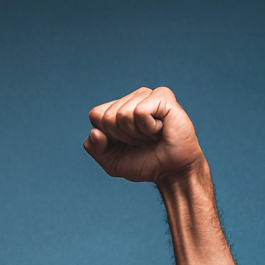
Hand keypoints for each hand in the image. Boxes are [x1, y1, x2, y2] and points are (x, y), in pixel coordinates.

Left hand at [83, 86, 204, 184]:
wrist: (169, 170)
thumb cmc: (142, 163)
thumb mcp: (110, 160)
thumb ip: (94, 147)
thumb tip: (94, 131)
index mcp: (117, 108)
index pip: (96, 114)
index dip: (107, 136)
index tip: (125, 142)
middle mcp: (132, 98)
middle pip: (107, 116)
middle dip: (122, 136)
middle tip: (140, 140)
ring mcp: (147, 94)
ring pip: (122, 114)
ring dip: (136, 133)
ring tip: (151, 135)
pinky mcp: (163, 96)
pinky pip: (140, 112)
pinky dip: (148, 128)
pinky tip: (160, 129)